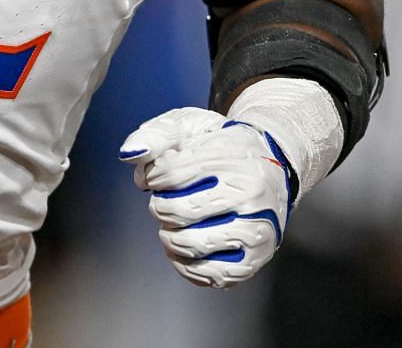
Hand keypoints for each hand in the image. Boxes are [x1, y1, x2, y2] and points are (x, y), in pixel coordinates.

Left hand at [119, 107, 295, 288]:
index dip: (152, 176)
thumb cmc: (222, 146)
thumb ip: (157, 135)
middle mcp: (251, 193)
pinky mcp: (258, 257)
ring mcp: (258, 227)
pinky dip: (187, 265)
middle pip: (180, 211)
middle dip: (160, 207)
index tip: (157, 176)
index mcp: (232, 156)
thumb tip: (130, 153)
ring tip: (174, 224)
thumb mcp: (191, 126)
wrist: (271, 163)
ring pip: (193, 244)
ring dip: (170, 236)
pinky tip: (184, 248)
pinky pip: (212, 274)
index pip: (170, 173)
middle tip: (165, 201)